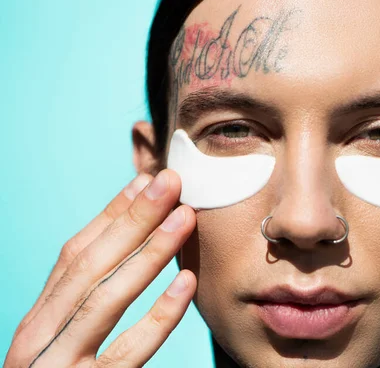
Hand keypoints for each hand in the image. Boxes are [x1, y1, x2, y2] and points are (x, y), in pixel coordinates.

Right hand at [5, 169, 197, 366]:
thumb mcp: (64, 338)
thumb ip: (88, 296)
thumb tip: (130, 239)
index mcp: (38, 321)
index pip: (74, 256)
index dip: (111, 216)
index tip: (145, 181)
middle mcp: (38, 340)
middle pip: (88, 268)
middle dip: (131, 221)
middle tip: (170, 182)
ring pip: (104, 301)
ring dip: (147, 255)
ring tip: (184, 218)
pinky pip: (126, 354)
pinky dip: (158, 317)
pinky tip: (187, 283)